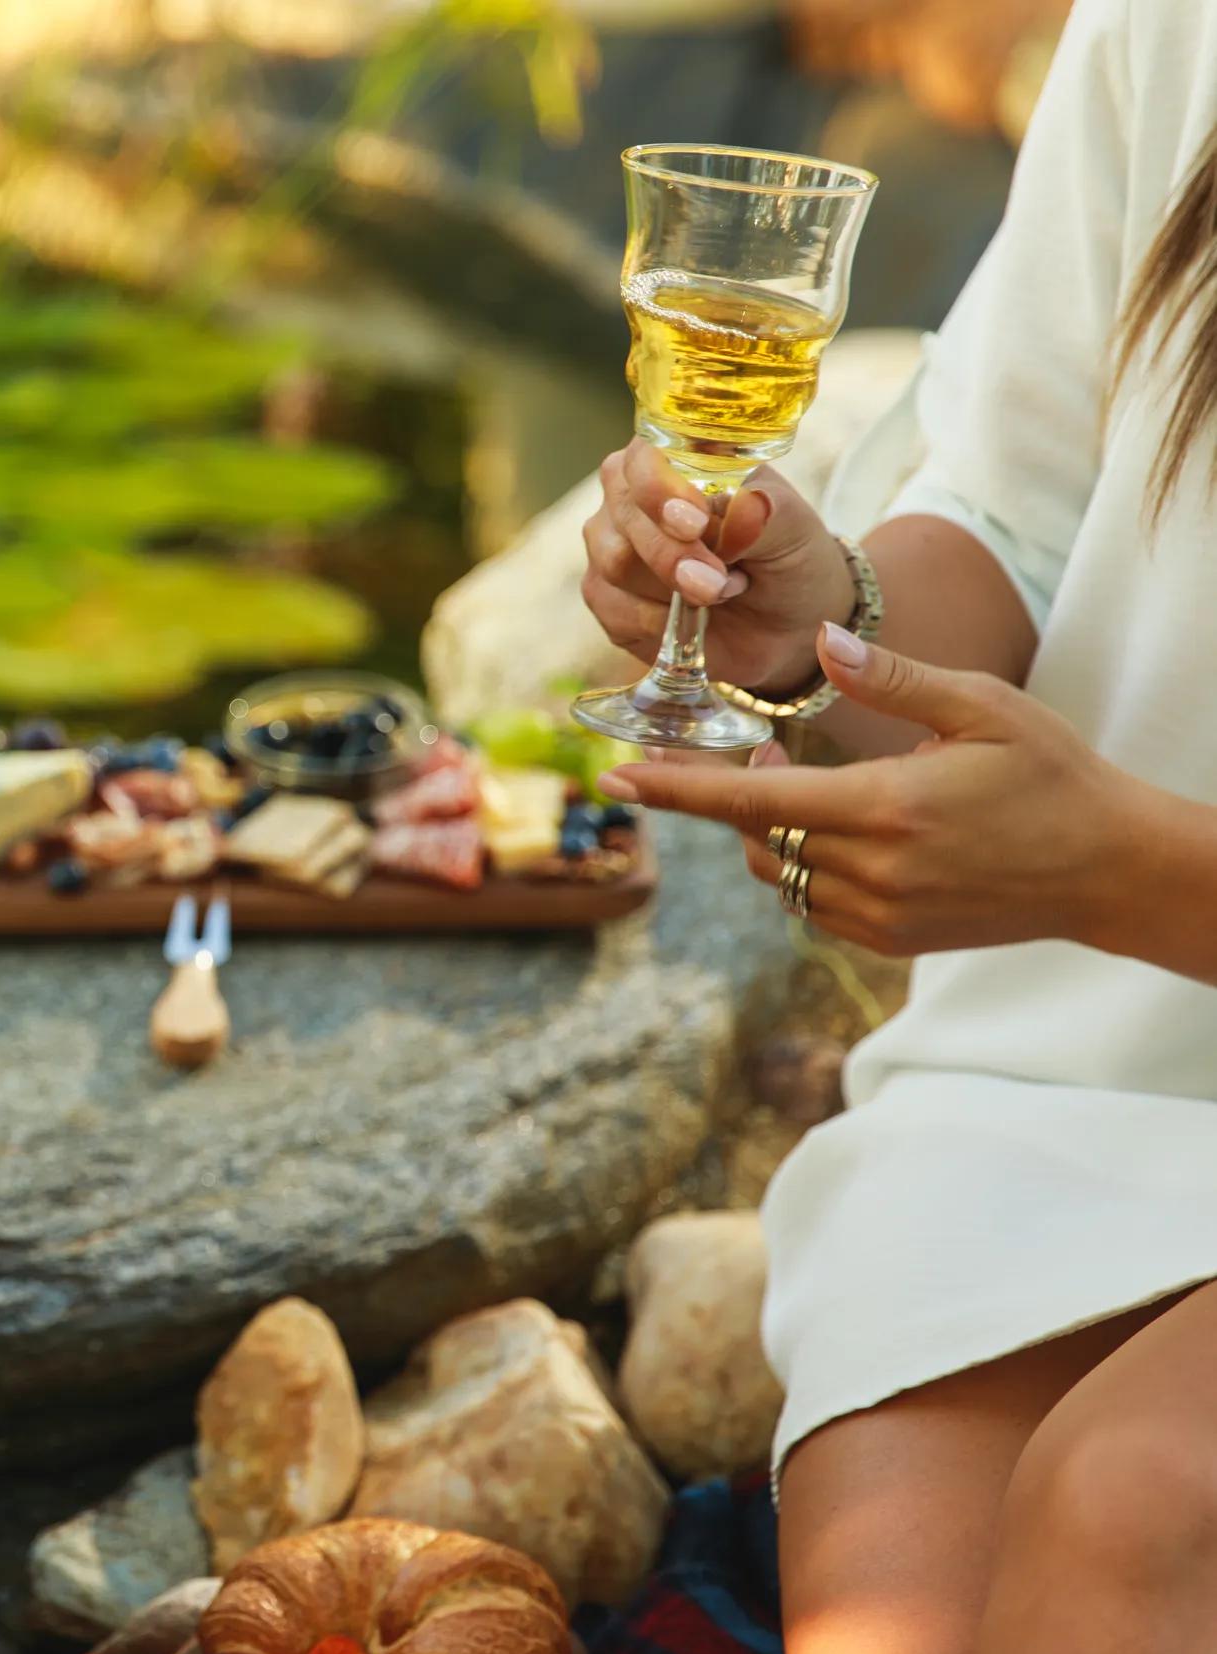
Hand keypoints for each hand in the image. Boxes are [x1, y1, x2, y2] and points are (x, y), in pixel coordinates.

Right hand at [580, 439, 857, 693]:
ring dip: (670, 589)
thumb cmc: (786, 559)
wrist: (785, 626)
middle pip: (624, 515)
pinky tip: (690, 618)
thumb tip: (739, 508)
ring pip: (614, 562)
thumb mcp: (792, 528)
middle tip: (718, 582)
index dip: (660, 490)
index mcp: (675, 461)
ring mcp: (613, 546)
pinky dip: (656, 621)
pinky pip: (613, 608)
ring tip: (719, 593)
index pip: (643, 459)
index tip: (696, 524)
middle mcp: (633, 498)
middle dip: (671, 554)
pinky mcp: (607, 597)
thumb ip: (761, 512)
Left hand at [595, 623, 1130, 957]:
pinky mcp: (887, 940)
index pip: (751, 803)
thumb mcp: (981, 708)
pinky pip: (807, 903)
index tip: (616, 780)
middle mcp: (871, 871)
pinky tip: (839, 833)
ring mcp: (878, 915)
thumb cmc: (1050, 775)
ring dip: (767, 832)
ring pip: (775, 874)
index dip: (677, 791)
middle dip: (735, 797)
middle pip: (752, 839)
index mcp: (886, 810)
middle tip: (763, 756)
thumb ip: (892, 679)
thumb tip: (822, 643)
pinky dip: (800, 866)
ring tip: (804, 786)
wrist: (1108, 871)